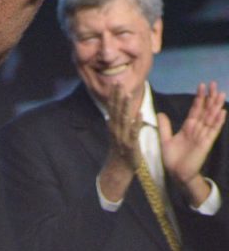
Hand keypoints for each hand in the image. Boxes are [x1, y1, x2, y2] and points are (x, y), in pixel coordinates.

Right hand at [98, 84, 140, 201]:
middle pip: (116, 110)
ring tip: (128, 94)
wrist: (119, 167)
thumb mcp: (115, 135)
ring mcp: (122, 136)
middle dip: (117, 96)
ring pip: (123, 119)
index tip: (115, 83)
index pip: (112, 107)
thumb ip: (114, 124)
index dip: (114, 96)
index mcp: (113, 126)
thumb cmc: (119, 150)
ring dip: (125, 106)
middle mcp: (115, 129)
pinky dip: (136, 122)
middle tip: (118, 83)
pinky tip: (139, 114)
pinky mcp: (130, 144)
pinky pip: (134, 131)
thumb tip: (110, 114)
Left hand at [159, 82, 226, 202]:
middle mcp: (197, 129)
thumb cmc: (172, 158)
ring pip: (210, 118)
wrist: (176, 174)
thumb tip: (160, 113)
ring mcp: (202, 136)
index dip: (199, 98)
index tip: (202, 86)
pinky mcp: (205, 143)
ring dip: (216, 106)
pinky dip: (217, 121)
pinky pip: (212, 130)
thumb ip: (165, 126)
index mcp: (188, 127)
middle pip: (205, 110)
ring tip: (221, 93)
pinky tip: (222, 112)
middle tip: (214, 83)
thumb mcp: (165, 139)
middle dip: (209, 97)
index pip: (195, 109)